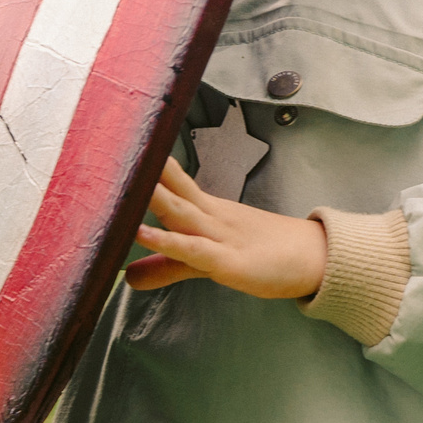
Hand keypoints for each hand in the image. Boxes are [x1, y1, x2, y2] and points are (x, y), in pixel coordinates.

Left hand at [130, 158, 326, 300]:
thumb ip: (168, 266)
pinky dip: (168, 242)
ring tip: (119, 185)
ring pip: (179, 212)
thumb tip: (128, 277)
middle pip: (170, 189)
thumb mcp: (206, 262)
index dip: (144, 166)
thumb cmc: (265, 255)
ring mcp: (221, 236)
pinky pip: (193, 249)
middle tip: (106, 151)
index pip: (171, 181)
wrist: (316, 260)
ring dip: (150, 197)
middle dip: (140, 173)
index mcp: (207, 210)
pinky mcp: (230, 262)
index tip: (117, 146)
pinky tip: (143, 234)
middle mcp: (211, 216)